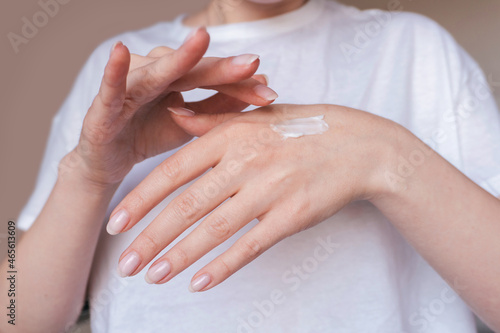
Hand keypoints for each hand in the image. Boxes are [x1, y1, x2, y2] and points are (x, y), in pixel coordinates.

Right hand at [60, 27, 277, 187]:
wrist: (109, 162)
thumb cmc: (148, 135)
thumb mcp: (191, 125)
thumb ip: (219, 107)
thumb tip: (262, 86)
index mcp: (176, 79)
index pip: (213, 78)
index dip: (240, 85)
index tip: (270, 93)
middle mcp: (154, 74)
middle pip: (192, 70)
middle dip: (222, 69)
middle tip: (252, 63)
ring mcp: (129, 86)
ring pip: (157, 71)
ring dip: (179, 58)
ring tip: (201, 39)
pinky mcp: (102, 106)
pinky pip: (111, 88)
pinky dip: (115, 71)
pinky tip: (121, 51)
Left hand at [108, 104, 397, 290]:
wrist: (358, 146)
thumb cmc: (302, 130)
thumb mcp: (255, 117)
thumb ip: (211, 121)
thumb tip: (174, 116)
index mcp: (232, 135)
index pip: (174, 171)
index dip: (141, 199)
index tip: (117, 222)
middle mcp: (247, 161)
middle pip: (187, 206)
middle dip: (150, 238)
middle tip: (124, 264)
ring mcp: (270, 189)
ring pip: (214, 229)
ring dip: (179, 257)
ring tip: (152, 276)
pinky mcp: (292, 215)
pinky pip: (251, 245)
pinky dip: (223, 266)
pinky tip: (199, 283)